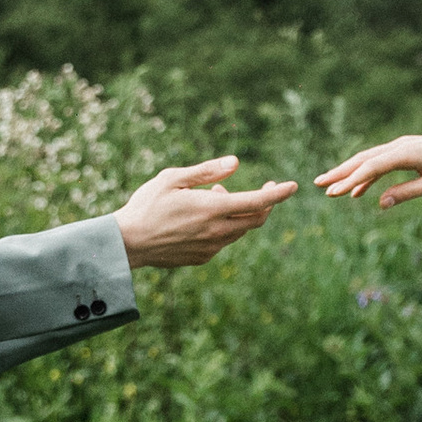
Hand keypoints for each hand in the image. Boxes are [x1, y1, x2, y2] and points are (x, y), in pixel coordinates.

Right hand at [114, 158, 297, 268]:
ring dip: (239, 213)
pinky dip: (224, 226)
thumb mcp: (173, 178)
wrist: (128, 243)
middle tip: (264, 188)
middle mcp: (216, 231)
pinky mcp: (202, 257)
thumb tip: (236, 163)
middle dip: (265, 203)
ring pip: (240, 230)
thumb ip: (207, 171)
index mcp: (212, 209)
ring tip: (216, 196)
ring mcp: (211, 248)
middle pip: (256, 219)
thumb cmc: (147, 205)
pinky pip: (223, 240)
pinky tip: (204, 216)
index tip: (292, 186)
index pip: (257, 203)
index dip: (278, 195)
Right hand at [315, 128, 421, 210]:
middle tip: (318, 185)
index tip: (334, 193)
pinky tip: (358, 190)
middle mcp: (400, 146)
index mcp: (406, 153)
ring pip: (369, 159)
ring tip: (330, 187)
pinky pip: (381, 162)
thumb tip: (380, 203)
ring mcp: (402, 147)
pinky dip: (367, 174)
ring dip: (349, 172)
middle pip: (363, 159)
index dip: (351, 181)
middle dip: (340, 172)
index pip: (371, 167)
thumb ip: (407, 193)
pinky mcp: (406, 151)